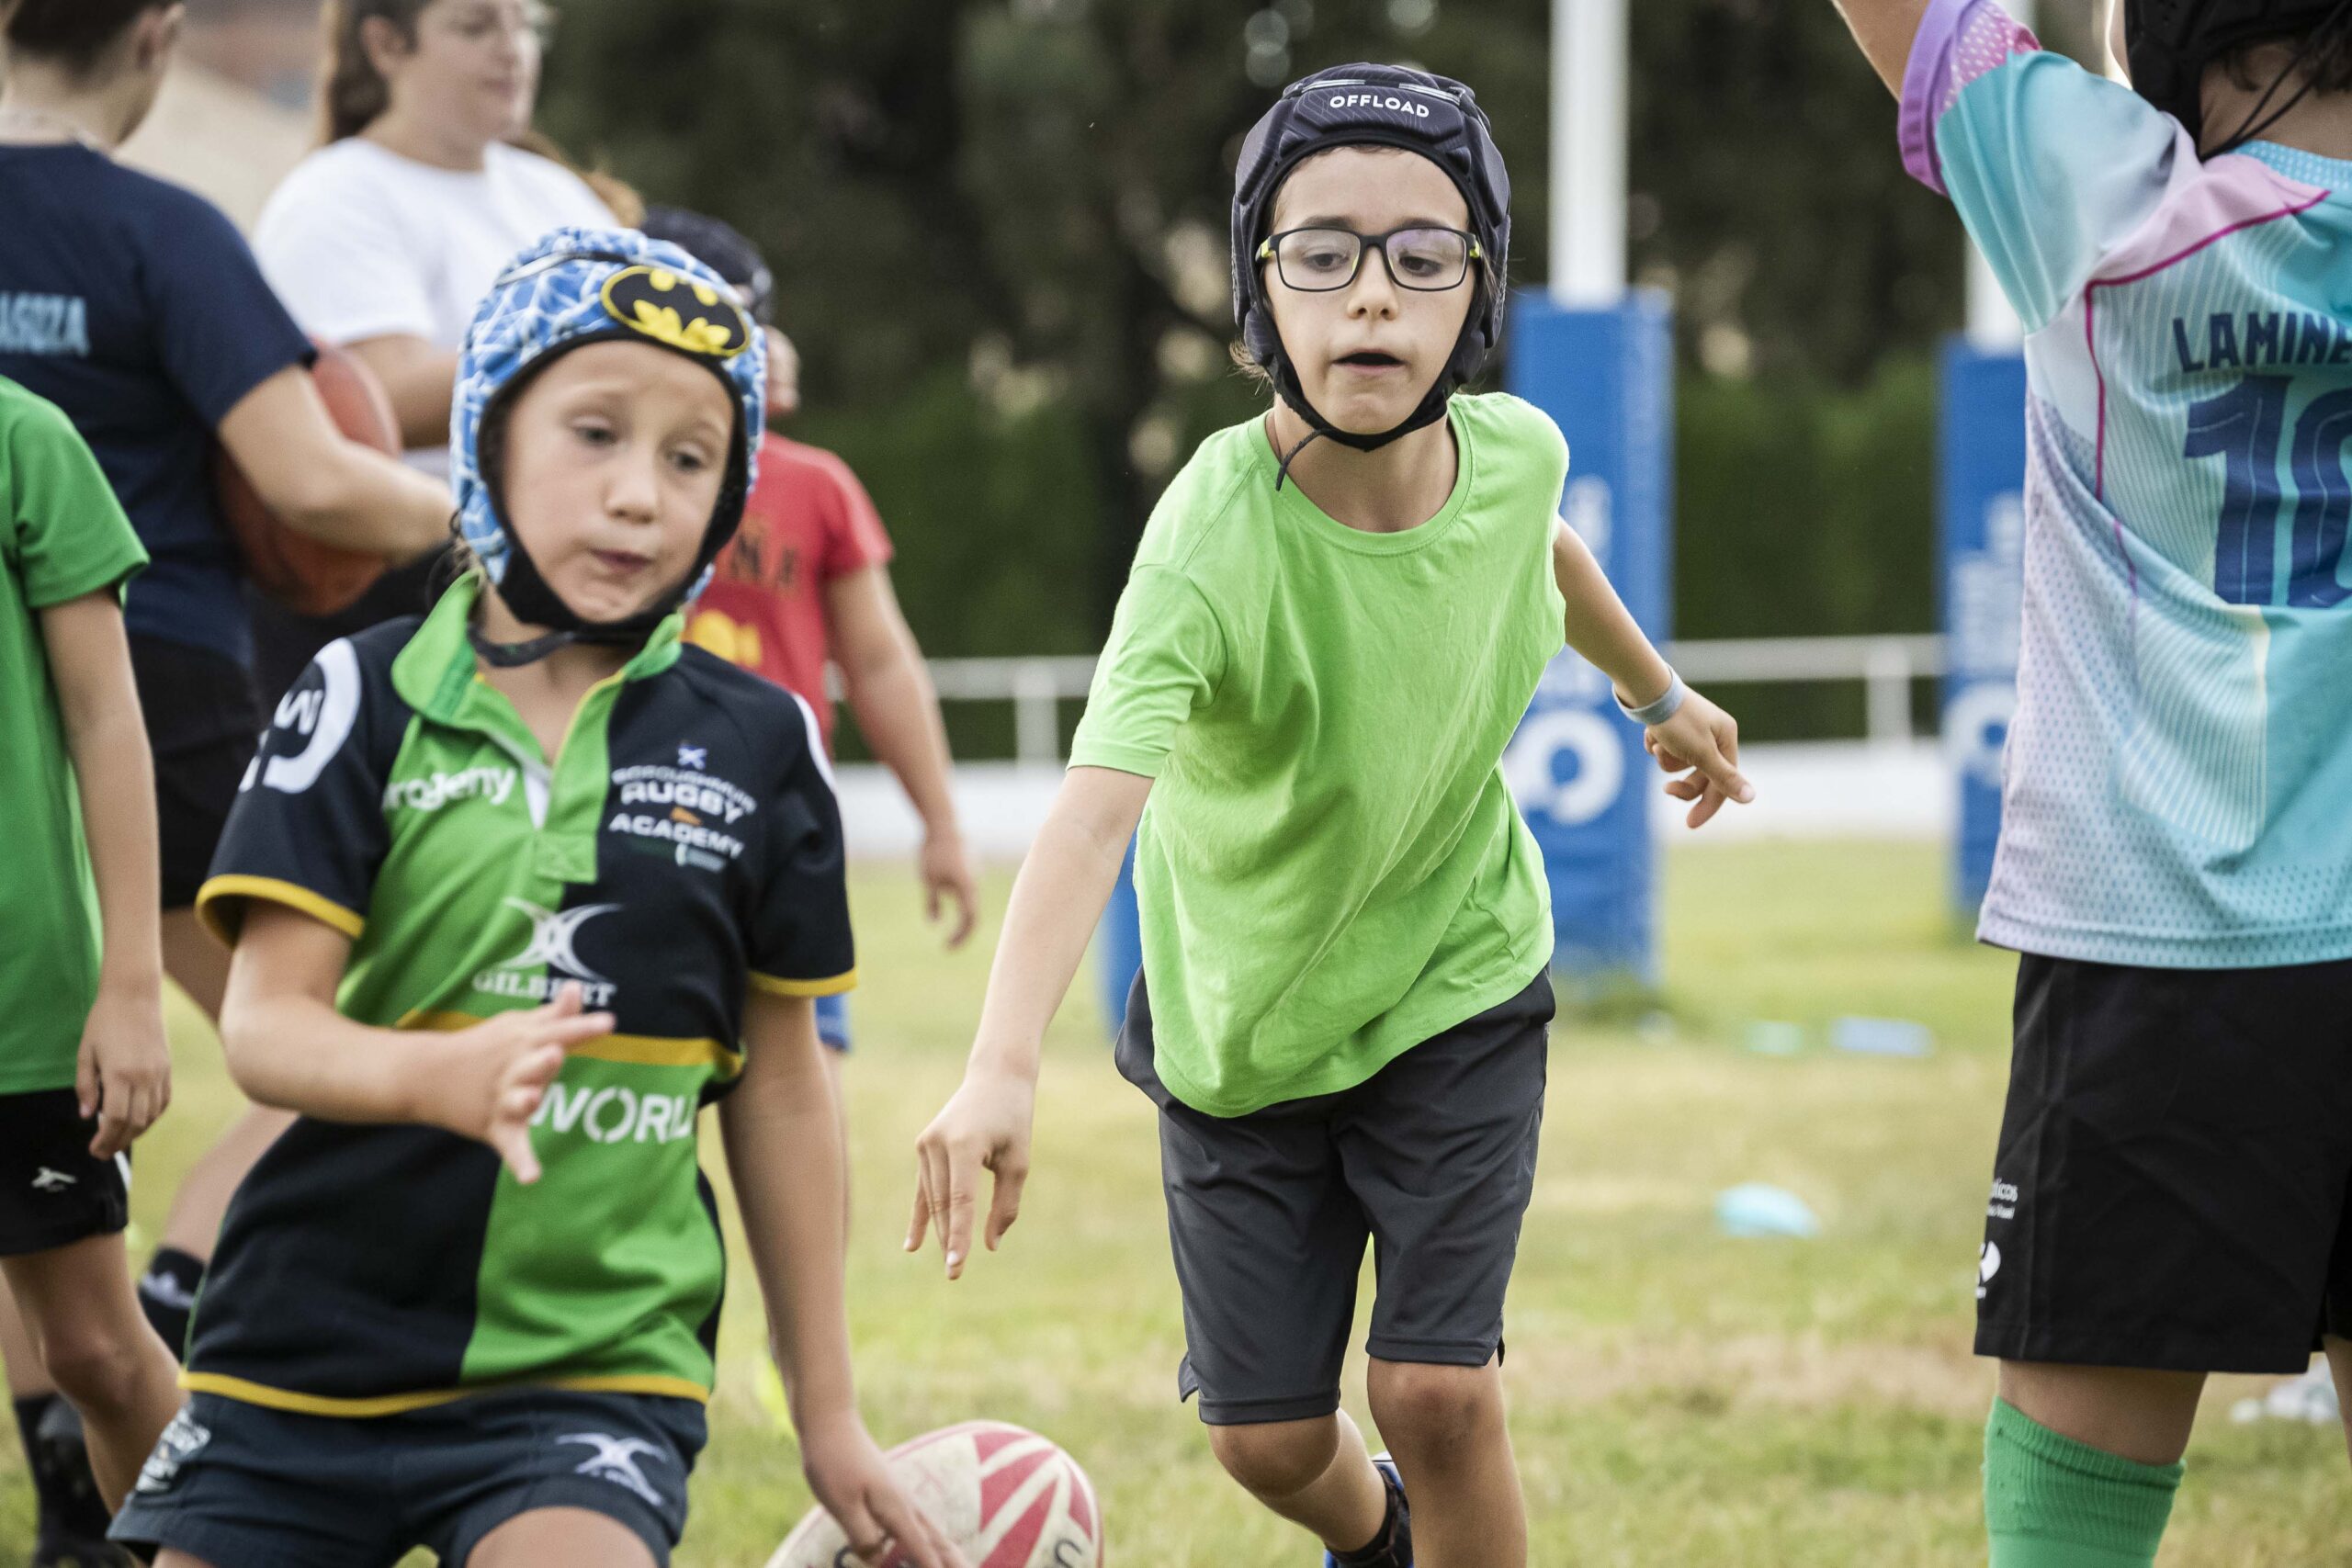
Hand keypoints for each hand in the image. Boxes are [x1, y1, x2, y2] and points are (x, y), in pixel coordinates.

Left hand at [78, 982, 170, 1158]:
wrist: (135, 997)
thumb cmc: (104, 1022)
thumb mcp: (85, 1053)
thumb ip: (85, 1086)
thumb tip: (87, 1115)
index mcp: (120, 1073)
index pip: (115, 1118)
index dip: (105, 1139)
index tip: (94, 1149)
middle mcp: (144, 1077)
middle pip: (135, 1122)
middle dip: (119, 1142)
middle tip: (104, 1153)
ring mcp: (159, 1073)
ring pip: (152, 1115)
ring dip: (136, 1133)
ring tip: (119, 1140)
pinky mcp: (167, 1069)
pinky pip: (163, 1102)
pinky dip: (152, 1117)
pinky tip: (139, 1121)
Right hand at [412, 984, 612, 1182]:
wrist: (427, 1075)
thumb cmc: (486, 1048)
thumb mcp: (517, 1026)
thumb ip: (554, 1015)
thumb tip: (577, 987)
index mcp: (525, 1041)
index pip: (558, 1032)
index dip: (583, 1028)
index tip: (608, 1022)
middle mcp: (514, 1068)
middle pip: (534, 1064)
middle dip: (543, 1060)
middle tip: (555, 1053)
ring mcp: (503, 1099)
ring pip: (518, 1102)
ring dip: (525, 1100)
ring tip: (532, 1099)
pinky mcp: (496, 1127)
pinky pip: (512, 1147)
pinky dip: (522, 1162)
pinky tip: (532, 1177)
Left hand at [800, 1409, 967, 1567]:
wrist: (831, 1422)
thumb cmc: (833, 1462)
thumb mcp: (842, 1505)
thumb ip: (863, 1536)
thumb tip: (878, 1561)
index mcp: (896, 1510)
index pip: (923, 1550)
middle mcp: (905, 1505)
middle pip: (937, 1540)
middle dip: (953, 1561)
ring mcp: (900, 1497)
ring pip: (931, 1530)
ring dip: (946, 1551)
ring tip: (961, 1564)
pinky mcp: (890, 1493)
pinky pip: (918, 1523)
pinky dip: (929, 1539)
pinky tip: (928, 1541)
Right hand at [906, 1062, 1034, 1278]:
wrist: (994, 1078)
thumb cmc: (1013, 1120)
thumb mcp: (1019, 1162)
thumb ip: (1006, 1204)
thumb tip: (990, 1245)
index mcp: (965, 1144)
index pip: (960, 1200)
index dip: (958, 1235)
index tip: (957, 1265)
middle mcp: (938, 1143)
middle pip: (942, 1203)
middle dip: (948, 1239)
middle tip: (956, 1275)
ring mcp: (926, 1144)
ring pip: (932, 1198)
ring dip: (939, 1229)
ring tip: (951, 1262)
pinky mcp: (923, 1146)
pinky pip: (922, 1188)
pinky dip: (919, 1216)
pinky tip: (911, 1246)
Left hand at [919, 827, 977, 948]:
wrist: (942, 825)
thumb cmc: (933, 852)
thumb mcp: (929, 880)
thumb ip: (933, 903)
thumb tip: (934, 923)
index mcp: (967, 888)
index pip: (969, 920)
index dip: (961, 936)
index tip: (947, 947)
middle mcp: (975, 883)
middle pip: (973, 915)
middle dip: (962, 932)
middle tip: (947, 946)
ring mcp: (975, 876)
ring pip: (971, 903)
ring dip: (961, 919)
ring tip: (947, 928)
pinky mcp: (970, 870)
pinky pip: (968, 892)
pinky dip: (960, 905)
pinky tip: (946, 901)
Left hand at [1642, 689, 1753, 829]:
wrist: (1645, 690)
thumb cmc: (1676, 720)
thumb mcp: (1701, 753)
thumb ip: (1724, 777)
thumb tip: (1751, 798)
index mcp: (1726, 738)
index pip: (1723, 781)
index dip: (1708, 805)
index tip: (1691, 824)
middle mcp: (1713, 733)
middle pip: (1701, 775)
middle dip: (1682, 783)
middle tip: (1666, 790)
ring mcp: (1692, 730)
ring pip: (1680, 763)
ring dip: (1666, 759)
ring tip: (1657, 743)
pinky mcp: (1672, 727)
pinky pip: (1666, 750)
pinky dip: (1657, 747)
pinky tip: (1652, 735)